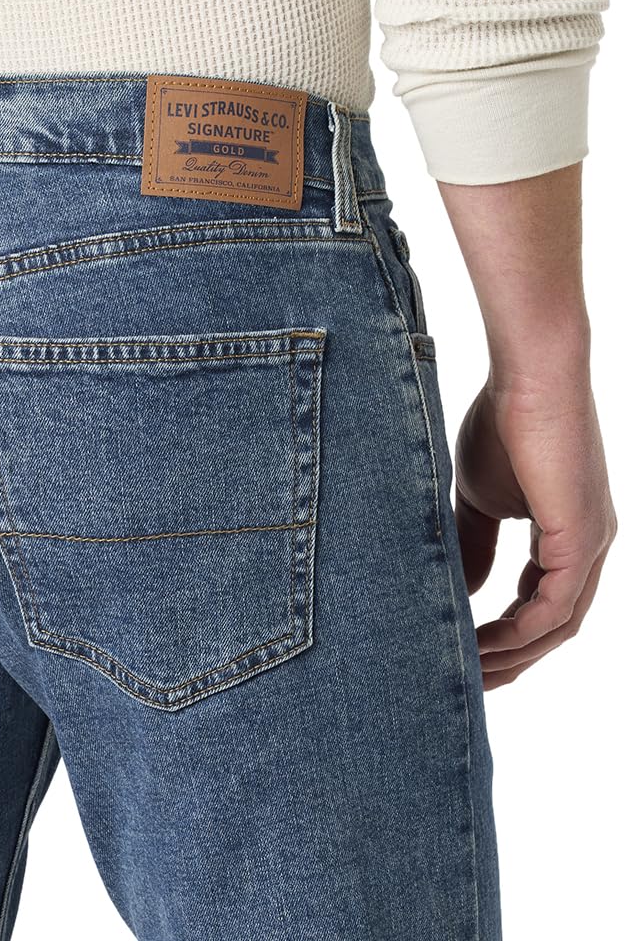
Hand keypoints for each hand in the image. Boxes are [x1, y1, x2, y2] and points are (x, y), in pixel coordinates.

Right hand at [454, 367, 616, 689]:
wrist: (528, 377)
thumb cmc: (505, 424)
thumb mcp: (480, 498)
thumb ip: (476, 544)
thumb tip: (468, 588)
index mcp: (569, 535)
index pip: (543, 603)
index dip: (506, 635)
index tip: (466, 652)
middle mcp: (590, 547)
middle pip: (555, 627)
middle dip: (511, 659)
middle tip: (467, 681)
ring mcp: (592, 545)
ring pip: (558, 625)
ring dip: (513, 655)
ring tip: (466, 670)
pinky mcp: (582, 538)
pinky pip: (555, 606)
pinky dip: (520, 632)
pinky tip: (483, 642)